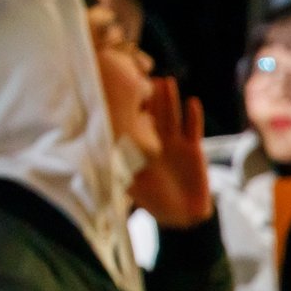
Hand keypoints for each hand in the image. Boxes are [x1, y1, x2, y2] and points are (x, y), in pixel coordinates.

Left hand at [130, 77, 213, 228]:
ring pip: (172, 116)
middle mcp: (157, 140)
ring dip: (170, 100)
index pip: (135, 122)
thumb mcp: (130, 184)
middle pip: (154, 113)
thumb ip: (117, 169)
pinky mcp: (194, 149)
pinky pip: (194, 129)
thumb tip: (96, 158)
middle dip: (150, 96)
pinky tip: (193, 102)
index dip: (131, 107)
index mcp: (140, 146)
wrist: (181, 214)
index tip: (123, 89)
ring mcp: (176, 142)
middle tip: (146, 76)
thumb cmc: (153, 200)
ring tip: (167, 82)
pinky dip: (193, 117)